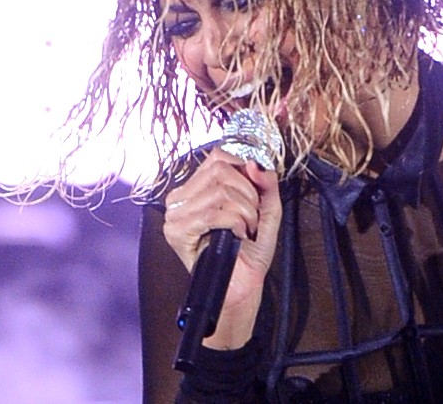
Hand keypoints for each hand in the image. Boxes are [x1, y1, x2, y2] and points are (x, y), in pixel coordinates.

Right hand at [162, 147, 281, 348]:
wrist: (242, 286)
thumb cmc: (251, 250)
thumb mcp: (267, 209)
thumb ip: (266, 183)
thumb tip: (254, 164)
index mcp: (198, 188)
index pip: (218, 157)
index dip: (243, 170)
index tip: (254, 194)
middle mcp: (181, 198)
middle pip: (221, 170)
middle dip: (248, 194)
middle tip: (251, 218)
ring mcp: (175, 215)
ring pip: (220, 191)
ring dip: (244, 212)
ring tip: (245, 229)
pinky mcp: (176, 232)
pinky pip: (213, 212)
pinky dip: (235, 223)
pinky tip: (235, 236)